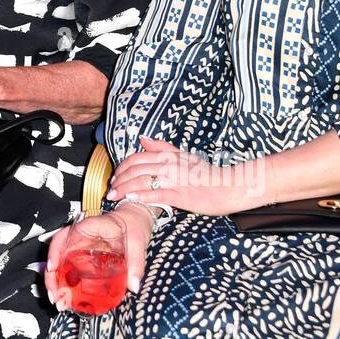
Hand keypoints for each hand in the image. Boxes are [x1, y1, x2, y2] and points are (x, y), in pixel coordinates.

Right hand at [45, 203, 151, 311]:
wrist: (134, 223)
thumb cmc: (133, 227)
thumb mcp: (136, 244)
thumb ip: (136, 265)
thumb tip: (133, 286)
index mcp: (89, 227)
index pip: (65, 235)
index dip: (55, 252)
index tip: (52, 268)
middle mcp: (79, 235)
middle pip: (56, 252)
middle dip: (51, 275)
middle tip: (55, 295)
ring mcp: (78, 245)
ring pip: (59, 260)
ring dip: (55, 280)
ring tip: (57, 299)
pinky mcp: (81, 254)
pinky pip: (67, 265)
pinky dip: (63, 280)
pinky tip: (65, 294)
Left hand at [108, 135, 257, 215]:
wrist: (229, 187)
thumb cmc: (207, 174)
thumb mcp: (184, 155)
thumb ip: (162, 147)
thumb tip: (142, 138)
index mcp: (168, 155)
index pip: (136, 158)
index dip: (121, 168)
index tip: (115, 178)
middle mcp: (168, 165)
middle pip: (134, 170)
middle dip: (118, 180)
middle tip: (110, 190)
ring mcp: (174, 180)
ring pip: (141, 181)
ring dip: (124, 189)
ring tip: (114, 197)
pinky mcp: (180, 195)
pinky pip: (156, 194)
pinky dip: (141, 196)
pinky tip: (130, 199)